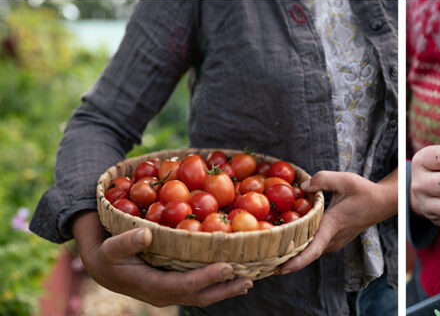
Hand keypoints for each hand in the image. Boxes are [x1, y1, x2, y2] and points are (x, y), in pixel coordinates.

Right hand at [72, 212, 250, 306]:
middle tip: (248, 280)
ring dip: (225, 289)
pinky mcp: (174, 286)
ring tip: (248, 280)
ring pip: (201, 295)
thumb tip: (145, 234)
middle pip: (199, 295)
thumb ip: (126, 242)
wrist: (101, 265)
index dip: (207, 278)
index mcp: (151, 286)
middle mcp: (164, 294)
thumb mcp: (111, 246)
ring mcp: (170, 292)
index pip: (184, 285)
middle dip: (224, 289)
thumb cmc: (107, 253)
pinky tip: (232, 274)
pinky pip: (198, 288)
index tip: (228, 267)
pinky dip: (217, 283)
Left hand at [278, 170, 396, 274]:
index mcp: (332, 225)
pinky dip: (303, 244)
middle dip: (286, 257)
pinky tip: (290, 237)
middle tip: (263, 257)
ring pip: (311, 250)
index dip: (296, 262)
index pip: (313, 250)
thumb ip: (322, 180)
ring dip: (294, 250)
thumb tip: (302, 186)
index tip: (280, 269)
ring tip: (271, 248)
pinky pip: (316, 245)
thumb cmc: (364, 191)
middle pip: (306, 253)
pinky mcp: (335, 240)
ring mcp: (335, 242)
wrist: (382, 202)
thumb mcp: (344, 180)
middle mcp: (332, 239)